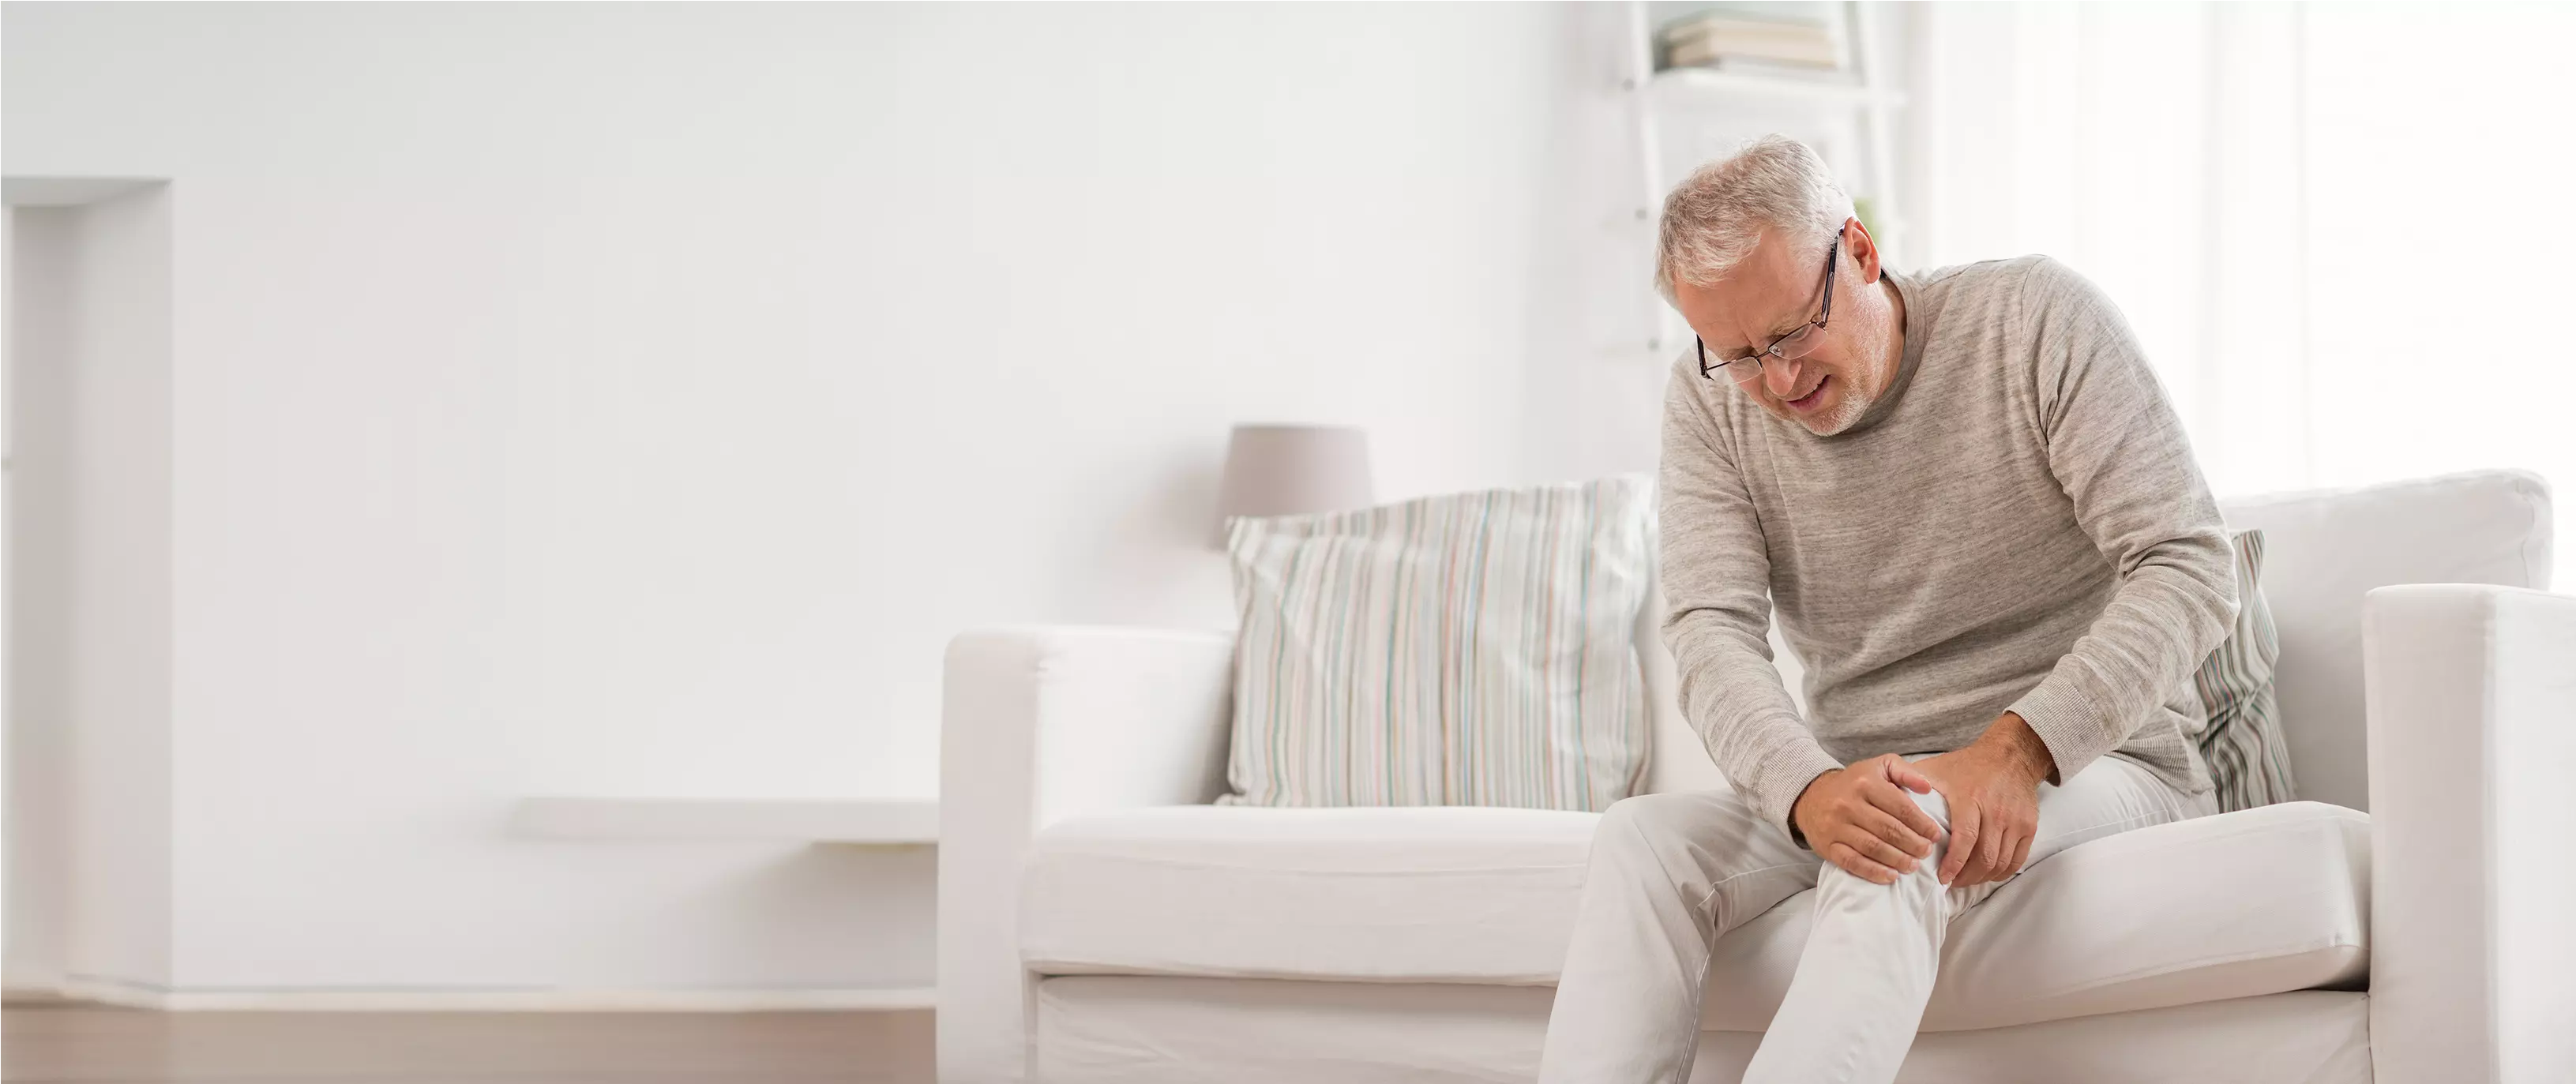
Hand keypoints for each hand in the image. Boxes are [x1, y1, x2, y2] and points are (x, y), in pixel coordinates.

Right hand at [1789, 754, 1946, 884]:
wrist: (1812, 795)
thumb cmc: (1855, 783)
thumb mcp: (1880, 766)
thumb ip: (1906, 772)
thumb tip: (1927, 788)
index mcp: (1866, 783)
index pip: (1901, 807)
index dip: (1922, 823)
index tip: (1935, 834)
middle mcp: (1849, 804)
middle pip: (1889, 829)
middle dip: (1913, 844)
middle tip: (1926, 852)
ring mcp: (1836, 826)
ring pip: (1873, 847)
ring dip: (1897, 860)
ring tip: (1913, 865)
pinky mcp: (1828, 845)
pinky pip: (1852, 862)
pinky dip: (1873, 872)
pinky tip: (1890, 876)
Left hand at [1909, 712, 2053, 887]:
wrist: (2009, 755)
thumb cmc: (1966, 766)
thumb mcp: (1936, 770)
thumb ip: (1911, 786)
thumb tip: (1883, 803)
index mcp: (1970, 798)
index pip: (1965, 840)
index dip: (1953, 864)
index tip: (1941, 878)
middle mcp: (1996, 811)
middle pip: (1984, 857)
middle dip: (1966, 877)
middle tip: (1950, 883)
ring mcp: (2016, 820)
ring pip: (2000, 863)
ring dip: (1982, 878)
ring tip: (1964, 880)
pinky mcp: (2029, 826)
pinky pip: (2017, 860)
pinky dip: (2001, 873)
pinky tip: (1986, 875)